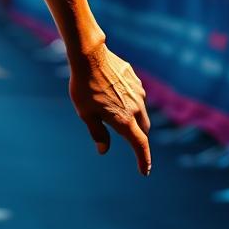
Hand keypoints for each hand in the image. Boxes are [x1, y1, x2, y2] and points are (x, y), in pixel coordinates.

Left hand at [69, 44, 151, 175]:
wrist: (90, 56)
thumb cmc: (84, 87)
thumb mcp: (85, 114)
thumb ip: (98, 133)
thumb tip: (103, 150)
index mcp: (124, 119)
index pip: (139, 145)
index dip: (143, 160)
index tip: (145, 171)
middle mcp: (136, 107)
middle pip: (143, 129)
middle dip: (138, 138)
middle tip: (128, 140)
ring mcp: (138, 93)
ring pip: (141, 112)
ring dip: (134, 118)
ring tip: (114, 111)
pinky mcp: (136, 81)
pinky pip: (137, 96)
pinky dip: (131, 102)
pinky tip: (115, 94)